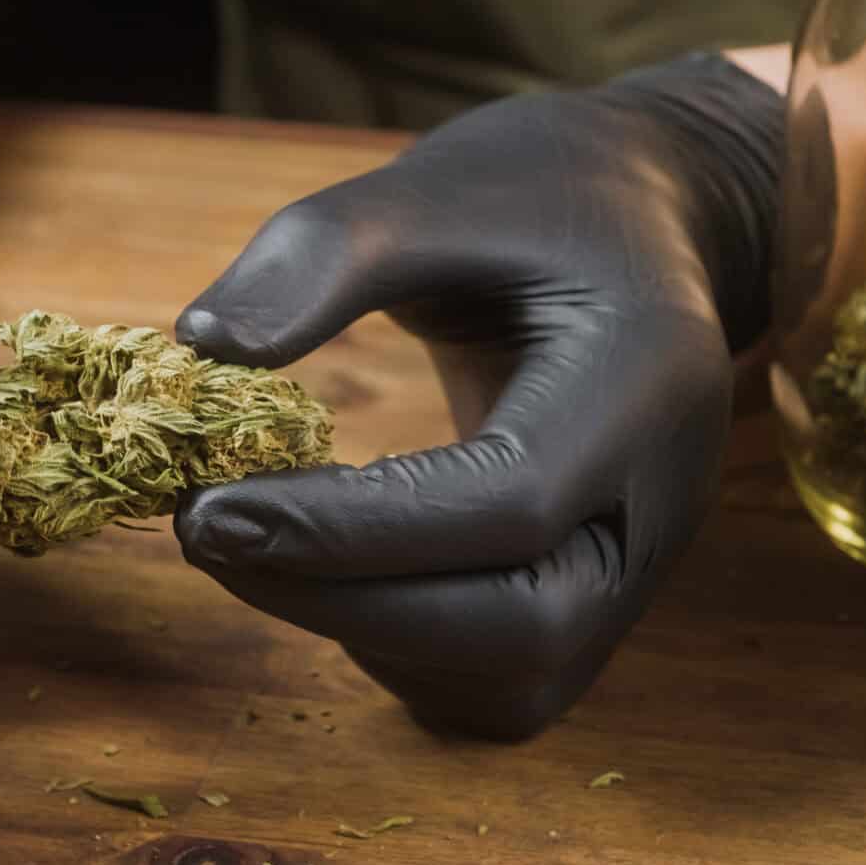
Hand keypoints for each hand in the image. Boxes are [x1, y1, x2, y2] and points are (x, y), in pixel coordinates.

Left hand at [174, 53, 802, 737]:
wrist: (643, 222)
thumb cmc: (539, 195)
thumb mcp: (434, 186)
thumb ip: (324, 255)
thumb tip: (203, 353)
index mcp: (642, 377)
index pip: (511, 502)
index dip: (354, 529)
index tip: (211, 506)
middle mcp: (662, 494)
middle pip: (529, 622)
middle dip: (352, 600)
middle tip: (208, 532)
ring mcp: (640, 559)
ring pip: (519, 675)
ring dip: (369, 634)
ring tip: (254, 547)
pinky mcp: (599, 593)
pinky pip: (507, 678)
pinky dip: (406, 651)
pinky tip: (331, 571)